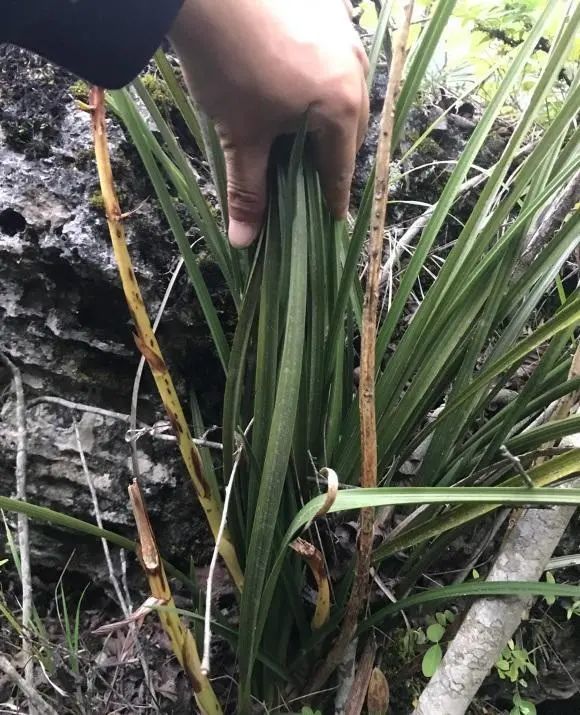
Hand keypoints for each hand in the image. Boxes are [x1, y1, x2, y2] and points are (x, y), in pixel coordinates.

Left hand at [168, 0, 368, 247]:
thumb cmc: (228, 65)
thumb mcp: (240, 134)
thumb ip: (247, 188)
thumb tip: (242, 241)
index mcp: (341, 105)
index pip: (342, 165)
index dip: (335, 195)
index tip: (334, 217)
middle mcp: (355, 67)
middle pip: (352, 127)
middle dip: (336, 154)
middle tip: (315, 175)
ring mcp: (345, 30)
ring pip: (347, 88)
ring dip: (332, 113)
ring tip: (308, 127)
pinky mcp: (328, 5)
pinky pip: (335, 55)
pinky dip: (322, 76)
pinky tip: (299, 76)